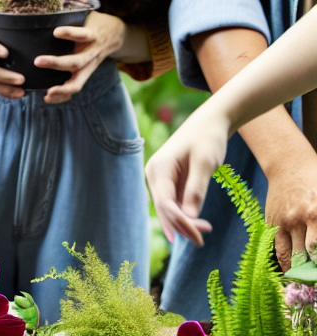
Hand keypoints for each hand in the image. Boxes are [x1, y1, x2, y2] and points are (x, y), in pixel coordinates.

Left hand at [35, 0, 124, 104]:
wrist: (116, 36)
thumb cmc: (93, 17)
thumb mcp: (85, 4)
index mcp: (91, 34)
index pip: (82, 34)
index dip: (71, 34)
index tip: (55, 32)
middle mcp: (90, 53)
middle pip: (76, 62)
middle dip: (58, 63)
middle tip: (38, 61)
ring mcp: (88, 67)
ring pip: (78, 82)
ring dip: (63, 89)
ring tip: (47, 91)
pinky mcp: (85, 75)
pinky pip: (75, 88)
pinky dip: (63, 96)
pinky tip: (47, 98)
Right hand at [145, 104, 225, 245]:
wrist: (209, 123)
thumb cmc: (207, 139)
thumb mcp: (204, 163)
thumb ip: (196, 190)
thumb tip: (188, 217)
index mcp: (159, 167)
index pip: (165, 203)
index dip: (181, 223)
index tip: (200, 238)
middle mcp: (154, 174)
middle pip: (164, 208)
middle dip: (182, 226)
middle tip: (203, 239)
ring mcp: (160, 178)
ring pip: (168, 208)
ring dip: (183, 222)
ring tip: (205, 230)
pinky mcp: (169, 181)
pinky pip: (173, 203)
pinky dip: (184, 214)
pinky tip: (198, 222)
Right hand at [264, 146, 316, 269]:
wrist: (289, 165)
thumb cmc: (316, 182)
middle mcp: (300, 220)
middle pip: (308, 257)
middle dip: (311, 273)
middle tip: (312, 281)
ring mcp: (284, 221)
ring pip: (290, 256)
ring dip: (298, 273)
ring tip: (303, 282)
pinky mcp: (272, 221)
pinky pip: (277, 247)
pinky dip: (283, 263)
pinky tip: (291, 272)